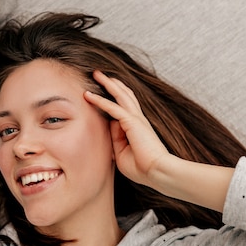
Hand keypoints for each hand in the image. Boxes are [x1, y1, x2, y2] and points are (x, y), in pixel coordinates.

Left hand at [84, 70, 172, 188]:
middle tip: (100, 74)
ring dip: (108, 84)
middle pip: (124, 95)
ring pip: (120, 95)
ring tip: (97, 74)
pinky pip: (113, 108)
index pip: (121, 110)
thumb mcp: (122, 154)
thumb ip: (115, 141)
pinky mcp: (132, 122)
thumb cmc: (142, 168)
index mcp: (136, 128)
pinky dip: (100, 100)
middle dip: (113, 84)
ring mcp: (136, 119)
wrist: (157, 172)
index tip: (97, 96)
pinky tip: (88, 95)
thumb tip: (108, 129)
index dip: (109, 102)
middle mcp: (137, 120)